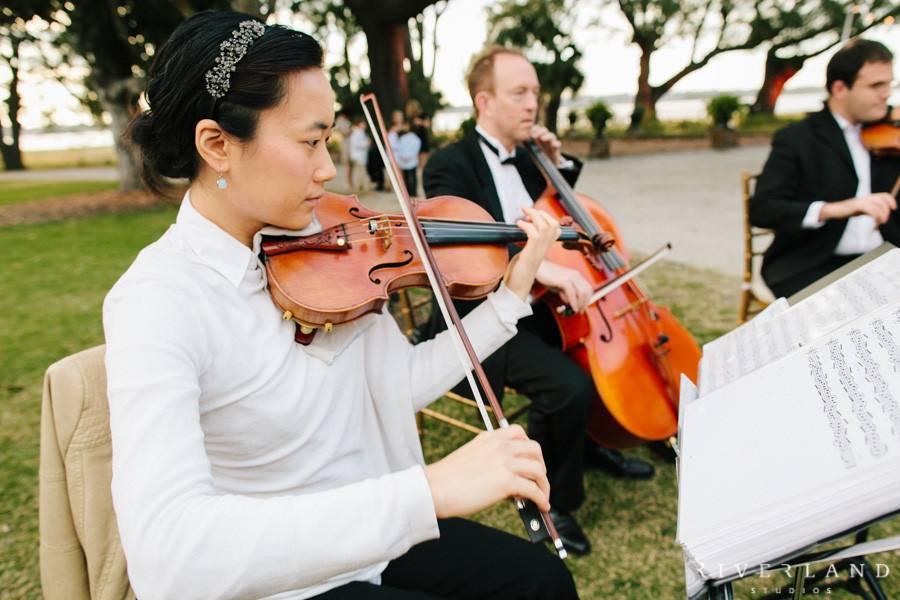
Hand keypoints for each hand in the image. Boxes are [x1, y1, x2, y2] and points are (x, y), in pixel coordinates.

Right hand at [424, 425, 549, 517]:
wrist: (434, 489)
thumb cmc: (446, 479)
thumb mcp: (470, 458)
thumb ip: (490, 461)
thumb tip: (510, 482)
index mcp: (489, 438)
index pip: (518, 432)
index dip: (528, 447)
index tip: (528, 460)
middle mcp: (499, 446)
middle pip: (535, 449)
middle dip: (540, 465)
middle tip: (537, 480)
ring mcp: (505, 462)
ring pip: (538, 469)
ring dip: (543, 485)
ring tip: (542, 497)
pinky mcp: (507, 482)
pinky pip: (534, 490)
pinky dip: (542, 499)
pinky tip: (541, 507)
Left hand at [504, 207, 560, 300]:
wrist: (515, 290)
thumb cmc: (517, 275)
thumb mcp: (524, 256)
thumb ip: (527, 246)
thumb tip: (520, 235)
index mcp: (543, 249)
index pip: (556, 230)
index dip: (548, 218)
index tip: (534, 214)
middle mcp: (543, 250)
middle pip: (553, 225)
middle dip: (540, 212)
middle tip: (527, 209)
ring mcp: (538, 252)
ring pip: (545, 227)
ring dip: (534, 216)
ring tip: (523, 214)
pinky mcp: (530, 254)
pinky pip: (534, 234)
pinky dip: (527, 225)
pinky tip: (519, 224)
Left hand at [530, 125, 562, 165]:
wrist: (547, 164)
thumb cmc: (538, 155)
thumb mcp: (532, 149)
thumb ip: (527, 144)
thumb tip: (519, 141)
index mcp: (539, 136)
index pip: (537, 129)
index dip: (534, 129)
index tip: (529, 133)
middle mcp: (546, 138)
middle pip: (544, 130)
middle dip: (539, 131)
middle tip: (534, 136)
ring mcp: (552, 142)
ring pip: (551, 135)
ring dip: (547, 136)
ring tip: (542, 138)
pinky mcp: (556, 149)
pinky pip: (558, 144)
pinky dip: (556, 143)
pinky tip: (553, 144)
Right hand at [534, 261, 592, 312]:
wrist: (539, 268)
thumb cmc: (547, 276)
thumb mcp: (559, 286)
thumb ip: (565, 293)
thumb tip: (569, 302)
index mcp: (576, 275)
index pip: (588, 288)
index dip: (587, 300)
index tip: (582, 308)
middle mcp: (575, 275)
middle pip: (587, 291)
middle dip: (584, 304)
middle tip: (579, 311)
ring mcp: (571, 277)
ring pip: (582, 293)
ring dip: (579, 304)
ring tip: (574, 310)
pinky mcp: (564, 280)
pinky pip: (572, 294)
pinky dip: (573, 303)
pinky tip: (571, 307)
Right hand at [820, 193, 896, 224]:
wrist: (834, 210)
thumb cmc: (847, 211)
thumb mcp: (861, 209)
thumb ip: (870, 210)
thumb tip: (879, 216)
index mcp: (868, 197)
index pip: (884, 195)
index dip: (891, 201)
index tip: (894, 208)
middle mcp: (866, 198)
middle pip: (883, 201)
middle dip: (887, 211)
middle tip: (884, 221)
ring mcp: (862, 201)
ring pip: (878, 206)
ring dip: (882, 216)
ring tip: (879, 224)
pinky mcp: (857, 205)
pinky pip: (872, 210)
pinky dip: (876, 218)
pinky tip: (873, 226)